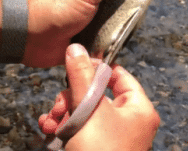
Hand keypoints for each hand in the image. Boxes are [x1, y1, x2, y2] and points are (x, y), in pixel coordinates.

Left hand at [23, 0, 141, 67]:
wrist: (28, 38)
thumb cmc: (53, 8)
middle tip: (145, 0)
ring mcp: (88, 14)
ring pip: (113, 15)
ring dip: (121, 21)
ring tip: (135, 22)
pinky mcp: (86, 34)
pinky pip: (105, 35)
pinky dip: (112, 38)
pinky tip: (122, 39)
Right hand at [39, 44, 159, 150]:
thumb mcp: (90, 109)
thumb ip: (82, 75)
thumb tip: (76, 48)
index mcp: (138, 109)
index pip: (119, 75)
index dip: (97, 67)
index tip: (75, 63)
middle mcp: (127, 121)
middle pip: (96, 93)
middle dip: (71, 96)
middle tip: (59, 103)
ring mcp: (110, 137)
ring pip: (83, 111)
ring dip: (62, 112)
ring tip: (51, 120)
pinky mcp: (93, 148)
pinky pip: (78, 129)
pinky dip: (62, 127)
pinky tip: (49, 130)